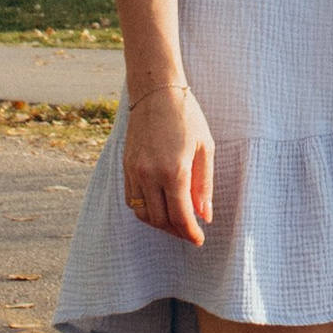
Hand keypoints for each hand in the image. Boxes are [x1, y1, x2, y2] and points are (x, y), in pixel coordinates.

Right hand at [123, 80, 215, 242]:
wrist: (156, 92)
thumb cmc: (187, 117)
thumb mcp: (206, 148)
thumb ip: (205, 185)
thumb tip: (205, 215)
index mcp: (174, 171)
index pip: (180, 216)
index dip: (191, 232)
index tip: (199, 240)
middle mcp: (150, 175)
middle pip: (160, 220)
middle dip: (177, 231)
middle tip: (190, 231)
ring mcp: (135, 171)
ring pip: (143, 214)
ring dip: (160, 223)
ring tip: (176, 221)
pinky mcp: (126, 166)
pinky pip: (132, 200)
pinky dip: (145, 209)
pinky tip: (159, 205)